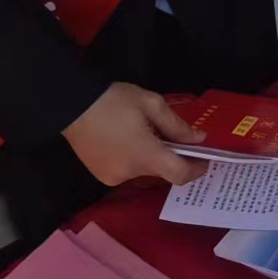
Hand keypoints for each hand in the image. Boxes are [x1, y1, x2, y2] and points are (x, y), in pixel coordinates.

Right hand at [63, 82, 209, 186]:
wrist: (72, 106)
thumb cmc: (115, 101)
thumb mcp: (152, 105)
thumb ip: (177, 126)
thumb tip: (199, 139)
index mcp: (144, 156)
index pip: (178, 175)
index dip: (196, 169)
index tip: (205, 159)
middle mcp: (128, 173)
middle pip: (162, 171)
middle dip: (174, 157)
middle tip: (179, 138)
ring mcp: (112, 177)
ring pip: (145, 171)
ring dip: (154, 157)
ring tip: (151, 133)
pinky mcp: (100, 175)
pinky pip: (128, 171)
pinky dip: (136, 159)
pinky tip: (132, 140)